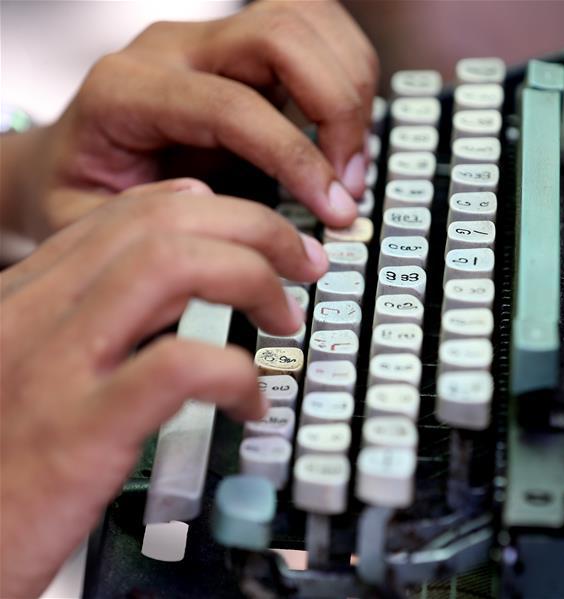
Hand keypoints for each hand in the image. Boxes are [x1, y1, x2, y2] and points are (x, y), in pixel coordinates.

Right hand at [0, 179, 327, 597]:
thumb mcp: (23, 367)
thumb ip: (81, 319)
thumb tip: (163, 282)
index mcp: (24, 297)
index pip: (127, 214)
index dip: (210, 209)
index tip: (254, 229)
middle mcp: (34, 315)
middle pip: (161, 223)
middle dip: (254, 228)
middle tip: (301, 265)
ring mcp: (55, 368)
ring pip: (172, 266)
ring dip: (252, 279)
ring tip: (284, 319)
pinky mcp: (79, 431)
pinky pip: (180, 366)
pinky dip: (237, 374)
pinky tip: (251, 403)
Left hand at [10, 0, 377, 238]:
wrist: (71, 163)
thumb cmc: (82, 195)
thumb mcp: (91, 228)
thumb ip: (158, 223)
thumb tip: (234, 215)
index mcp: (126, 90)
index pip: (233, 105)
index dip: (296, 157)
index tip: (332, 209)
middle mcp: (171, 49)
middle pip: (279, 34)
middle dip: (336, 109)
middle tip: (348, 182)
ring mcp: (211, 39)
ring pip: (306, 17)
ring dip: (351, 85)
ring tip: (351, 159)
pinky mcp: (245, 47)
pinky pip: (315, 30)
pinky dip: (349, 72)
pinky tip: (345, 130)